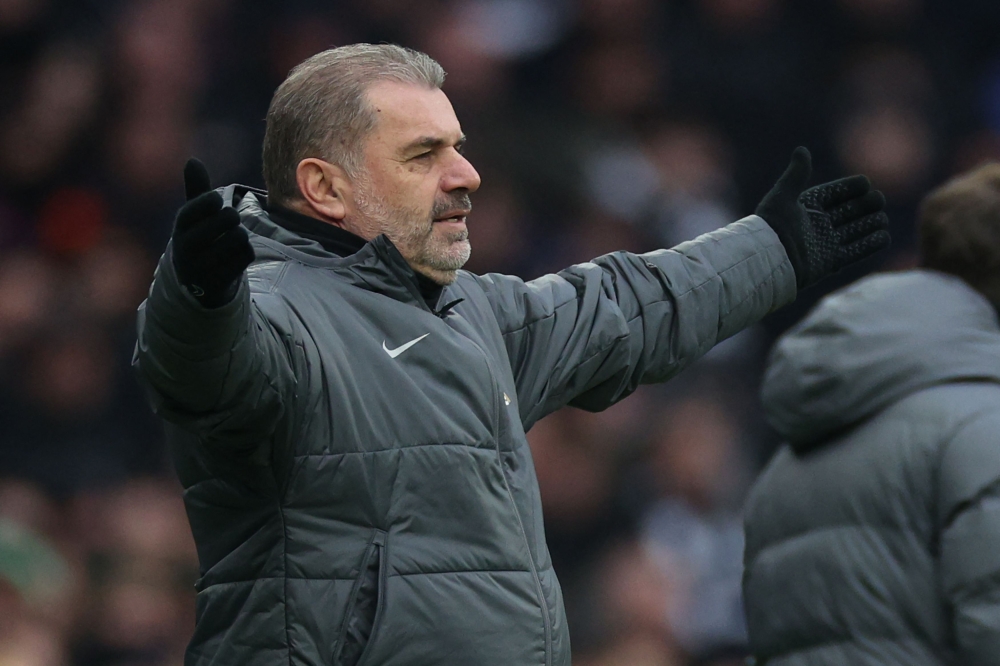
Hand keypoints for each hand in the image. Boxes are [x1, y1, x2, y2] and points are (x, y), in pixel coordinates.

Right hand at [171, 158, 254, 306]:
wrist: (196, 283)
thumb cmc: (198, 238)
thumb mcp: (194, 215)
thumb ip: (196, 189)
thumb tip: (192, 160)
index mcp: (180, 227)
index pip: (200, 205)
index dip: (213, 200)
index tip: (215, 202)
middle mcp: (186, 248)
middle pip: (228, 218)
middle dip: (234, 217)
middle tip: (229, 223)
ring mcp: (201, 268)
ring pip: (240, 237)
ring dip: (241, 236)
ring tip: (230, 241)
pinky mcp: (219, 282)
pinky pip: (246, 256)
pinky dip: (246, 253)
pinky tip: (235, 257)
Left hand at [755, 147, 890, 288]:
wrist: (768, 259)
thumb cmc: (773, 225)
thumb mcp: (783, 195)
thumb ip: (796, 173)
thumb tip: (802, 149)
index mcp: (806, 208)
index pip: (833, 194)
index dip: (849, 188)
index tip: (865, 183)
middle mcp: (817, 225)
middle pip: (847, 212)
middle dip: (865, 205)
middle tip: (879, 200)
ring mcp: (824, 244)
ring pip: (853, 231)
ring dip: (870, 224)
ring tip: (883, 218)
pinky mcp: (829, 262)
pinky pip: (854, 252)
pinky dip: (870, 245)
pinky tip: (884, 236)